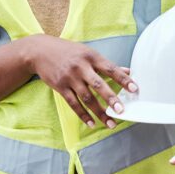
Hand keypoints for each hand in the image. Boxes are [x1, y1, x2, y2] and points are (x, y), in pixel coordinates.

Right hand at [22, 35, 136, 128]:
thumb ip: (106, 64)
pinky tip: (92, 123)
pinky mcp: (60, 87)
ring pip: (87, 98)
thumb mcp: (87, 52)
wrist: (40, 50)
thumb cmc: (68, 51)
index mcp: (91, 56)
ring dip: (99, 112)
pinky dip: (83, 115)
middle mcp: (81, 67)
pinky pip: (73, 104)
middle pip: (98, 85)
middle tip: (122, 110)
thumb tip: (128, 71)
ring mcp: (70, 78)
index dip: (123, 79)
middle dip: (111, 98)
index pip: (110, 68)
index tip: (134, 89)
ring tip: (111, 123)